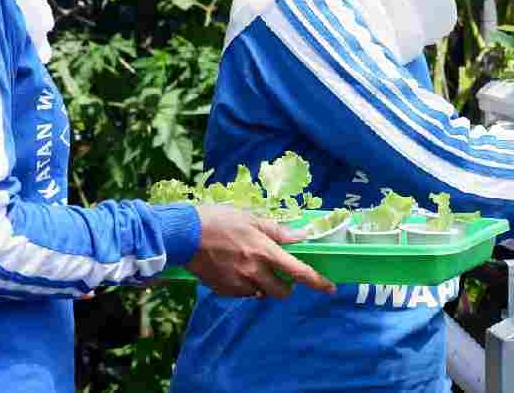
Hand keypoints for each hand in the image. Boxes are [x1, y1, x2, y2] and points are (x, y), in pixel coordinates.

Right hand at [188, 206, 335, 298]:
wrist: (184, 234)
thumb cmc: (220, 220)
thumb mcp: (252, 219)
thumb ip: (278, 231)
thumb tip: (301, 237)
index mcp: (265, 251)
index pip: (299, 272)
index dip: (317, 282)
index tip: (330, 288)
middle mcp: (254, 271)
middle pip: (282, 292)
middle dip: (286, 286)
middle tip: (279, 273)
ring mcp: (238, 283)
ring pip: (261, 294)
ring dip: (264, 285)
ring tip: (252, 267)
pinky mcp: (223, 290)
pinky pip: (243, 293)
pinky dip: (245, 286)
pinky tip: (235, 270)